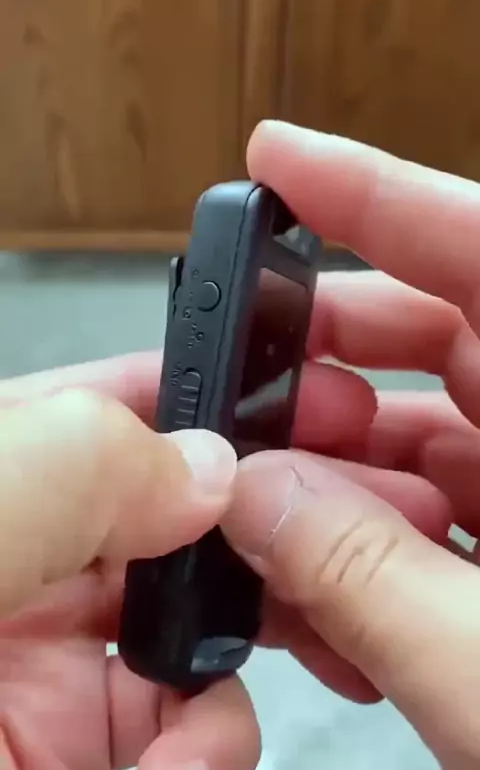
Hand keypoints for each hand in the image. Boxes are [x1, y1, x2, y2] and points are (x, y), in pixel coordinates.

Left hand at [0, 354, 258, 769]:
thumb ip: (81, 465)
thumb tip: (210, 466)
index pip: (116, 408)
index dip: (206, 398)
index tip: (297, 407)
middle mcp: (23, 556)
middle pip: (173, 517)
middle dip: (246, 533)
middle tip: (309, 553)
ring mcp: (46, 661)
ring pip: (193, 626)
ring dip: (234, 656)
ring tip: (218, 695)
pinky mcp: (64, 751)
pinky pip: (182, 736)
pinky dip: (207, 753)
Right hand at [222, 121, 479, 769]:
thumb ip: (368, 579)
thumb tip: (259, 499)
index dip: (374, 192)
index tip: (277, 159)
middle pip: (440, 344)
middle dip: (325, 372)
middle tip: (245, 408)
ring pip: (423, 447)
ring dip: (333, 490)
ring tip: (270, 539)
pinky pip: (434, 526)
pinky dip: (368, 556)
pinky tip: (326, 610)